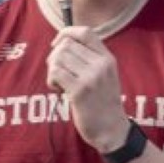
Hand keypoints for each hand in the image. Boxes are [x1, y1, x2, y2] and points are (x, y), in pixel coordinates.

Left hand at [46, 26, 128, 152]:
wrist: (112, 130)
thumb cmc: (102, 103)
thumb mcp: (104, 75)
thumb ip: (89, 59)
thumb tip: (61, 43)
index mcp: (108, 58)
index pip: (85, 32)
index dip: (66, 33)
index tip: (57, 44)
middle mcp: (101, 64)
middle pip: (66, 45)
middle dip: (55, 57)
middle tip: (59, 74)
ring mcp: (91, 77)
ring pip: (58, 57)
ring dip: (52, 70)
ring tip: (60, 83)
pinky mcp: (80, 91)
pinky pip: (55, 73)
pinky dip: (51, 80)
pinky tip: (59, 90)